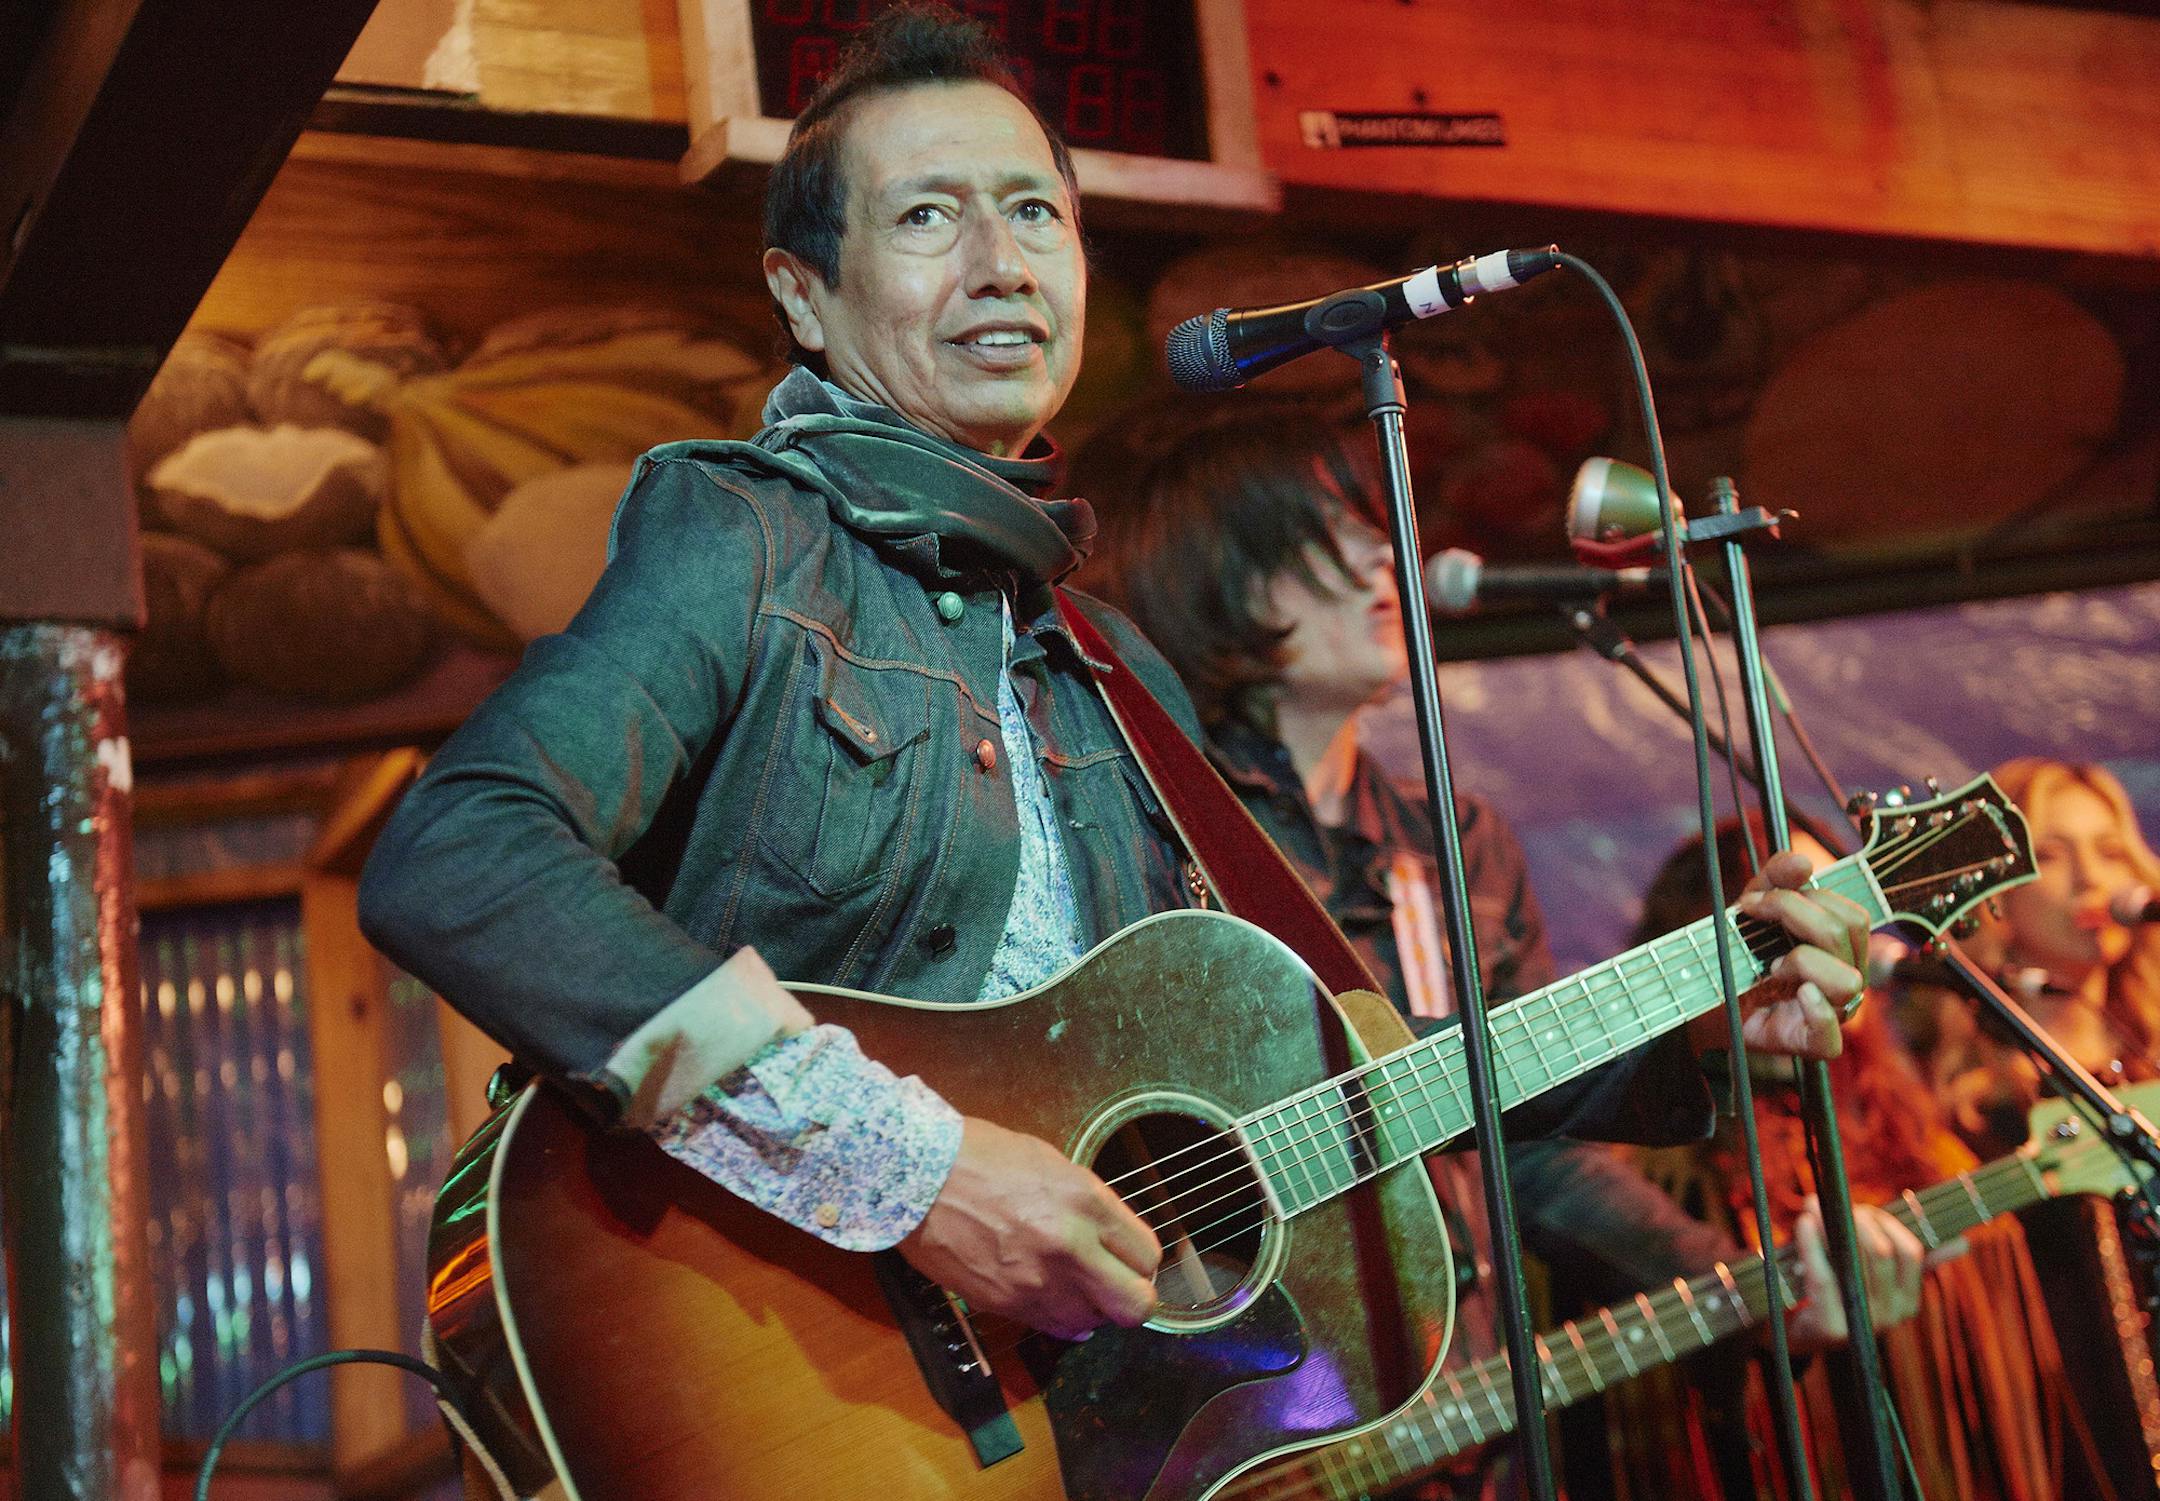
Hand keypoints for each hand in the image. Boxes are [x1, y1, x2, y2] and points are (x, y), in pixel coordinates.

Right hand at [899, 1116, 1161, 1340]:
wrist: (916, 1178)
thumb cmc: (982, 1158)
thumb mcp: (1053, 1166)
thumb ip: (1090, 1207)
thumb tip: (1110, 1245)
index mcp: (1085, 1203)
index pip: (1147, 1255)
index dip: (1142, 1261)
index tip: (1129, 1258)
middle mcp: (1070, 1248)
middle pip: (1136, 1305)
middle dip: (1133, 1298)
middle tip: (1116, 1283)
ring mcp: (1037, 1283)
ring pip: (1094, 1324)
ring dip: (1091, 1308)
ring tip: (1072, 1283)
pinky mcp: (1007, 1305)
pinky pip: (1054, 1328)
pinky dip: (1060, 1317)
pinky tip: (1049, 1294)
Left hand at [1735, 850, 1871, 1059]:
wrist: (1705, 995)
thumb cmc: (1739, 952)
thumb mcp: (1753, 909)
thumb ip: (1775, 879)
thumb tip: (1802, 860)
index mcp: (1840, 949)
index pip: (1851, 915)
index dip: (1803, 897)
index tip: (1754, 900)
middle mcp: (1846, 979)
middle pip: (1846, 933)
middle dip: (1793, 914)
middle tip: (1754, 923)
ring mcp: (1834, 1013)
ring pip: (1847, 980)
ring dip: (1802, 963)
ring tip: (1772, 968)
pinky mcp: (1810, 1043)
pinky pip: (1831, 1036)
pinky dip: (1816, 1012)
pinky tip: (1796, 994)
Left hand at [1785, 1198, 1926, 1354]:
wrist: (1802, 1334)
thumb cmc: (1842, 1293)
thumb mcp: (1878, 1279)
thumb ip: (1912, 1262)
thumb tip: (1963, 1244)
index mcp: (1908, 1302)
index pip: (1911, 1253)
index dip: (1889, 1224)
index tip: (1867, 1210)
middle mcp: (1892, 1316)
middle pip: (1881, 1252)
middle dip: (1859, 1220)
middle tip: (1837, 1204)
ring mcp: (1863, 1323)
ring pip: (1853, 1259)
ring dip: (1831, 1224)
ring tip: (1815, 1205)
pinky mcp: (1831, 1326)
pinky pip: (1823, 1274)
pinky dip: (1810, 1242)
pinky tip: (1804, 1221)